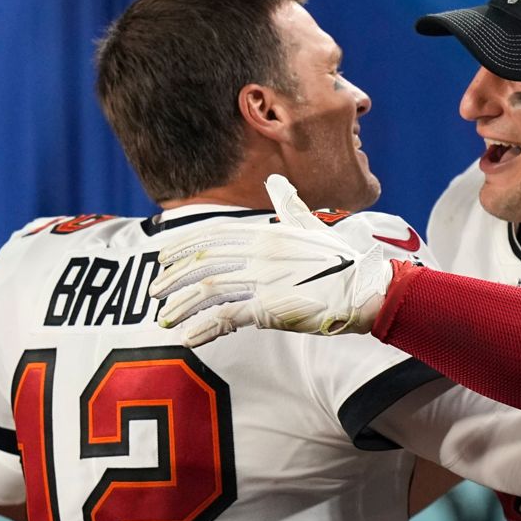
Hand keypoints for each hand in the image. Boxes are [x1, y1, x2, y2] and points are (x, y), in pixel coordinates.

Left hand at [150, 174, 391, 346]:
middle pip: (204, 260)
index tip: (164, 256)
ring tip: (164, 316)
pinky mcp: (270, 307)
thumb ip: (290, 206)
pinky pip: (227, 316)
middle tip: (154, 288)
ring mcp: (264, 279)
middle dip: (174, 275)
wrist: (366, 289)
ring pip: (208, 288)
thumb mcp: (313, 225)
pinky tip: (189, 337)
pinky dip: (205, 327)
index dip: (185, 245)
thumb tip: (278, 182)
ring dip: (181, 303)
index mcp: (267, 232)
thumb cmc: (342, 260)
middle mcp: (260, 252)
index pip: (214, 234)